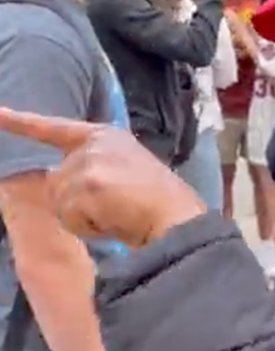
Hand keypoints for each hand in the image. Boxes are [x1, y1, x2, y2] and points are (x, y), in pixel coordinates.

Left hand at [0, 108, 206, 247]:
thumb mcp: (129, 170)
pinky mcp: (85, 184)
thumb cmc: (162, 203)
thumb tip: (64, 184)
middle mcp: (93, 144)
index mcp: (106, 136)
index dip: (20, 122)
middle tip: (117, 210)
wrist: (178, 218)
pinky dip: (88, 228)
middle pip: (56, 181)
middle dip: (77, 203)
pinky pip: (69, 218)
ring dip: (84, 218)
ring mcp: (87, 162)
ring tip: (119, 215)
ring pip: (60, 202)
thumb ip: (97, 168)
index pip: (54, 128)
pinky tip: (115, 222)